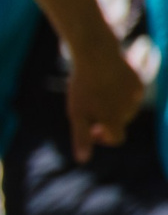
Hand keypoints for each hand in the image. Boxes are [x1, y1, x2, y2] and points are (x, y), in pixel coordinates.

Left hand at [65, 40, 145, 161]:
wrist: (95, 54)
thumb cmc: (82, 86)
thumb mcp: (76, 114)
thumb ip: (81, 137)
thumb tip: (82, 160)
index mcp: (115, 120)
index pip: (116, 139)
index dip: (102, 137)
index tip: (90, 128)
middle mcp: (130, 110)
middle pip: (120, 123)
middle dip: (106, 119)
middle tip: (89, 106)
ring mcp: (136, 95)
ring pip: (126, 108)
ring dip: (114, 106)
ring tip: (98, 93)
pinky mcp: (139, 81)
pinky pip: (131, 93)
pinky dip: (120, 92)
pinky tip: (107, 83)